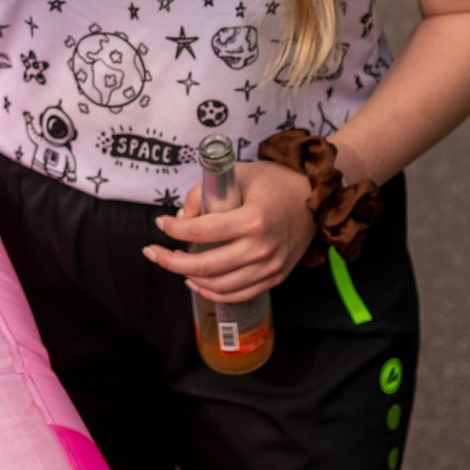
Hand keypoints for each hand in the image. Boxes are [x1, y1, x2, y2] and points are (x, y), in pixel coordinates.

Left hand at [142, 161, 311, 299]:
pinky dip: (213, 293)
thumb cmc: (275, 181)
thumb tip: (180, 218)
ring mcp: (270, 267)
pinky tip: (196, 282)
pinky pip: (239, 294)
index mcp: (252, 219)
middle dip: (171, 261)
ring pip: (219, 286)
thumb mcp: (237, 174)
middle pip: (205, 265)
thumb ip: (204, 193)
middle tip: (153, 253)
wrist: (316, 196)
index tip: (160, 224)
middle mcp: (262, 248)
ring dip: (189, 278)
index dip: (174, 230)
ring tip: (174, 265)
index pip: (201, 231)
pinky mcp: (276, 277)